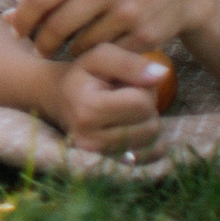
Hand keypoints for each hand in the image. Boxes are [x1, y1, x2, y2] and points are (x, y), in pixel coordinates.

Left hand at [7, 0, 204, 59]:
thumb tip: (5, 19)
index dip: (21, 19)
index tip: (15, 32)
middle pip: (57, 25)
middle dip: (42, 42)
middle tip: (40, 48)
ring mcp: (129, 12)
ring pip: (80, 45)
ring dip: (70, 51)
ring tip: (72, 46)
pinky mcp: (145, 36)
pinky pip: (106, 56)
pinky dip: (97, 58)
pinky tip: (98, 52)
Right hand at [34, 41, 170, 159]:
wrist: (56, 98)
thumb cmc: (81, 74)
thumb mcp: (100, 56)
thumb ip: (130, 62)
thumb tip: (163, 74)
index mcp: (87, 109)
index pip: (142, 103)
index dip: (143, 88)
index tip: (126, 81)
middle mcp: (90, 139)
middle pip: (150, 125)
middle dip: (146, 106)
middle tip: (126, 95)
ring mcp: (99, 156)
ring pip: (152, 140)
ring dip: (146, 121)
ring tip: (126, 109)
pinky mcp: (108, 164)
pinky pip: (149, 157)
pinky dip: (149, 140)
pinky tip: (133, 126)